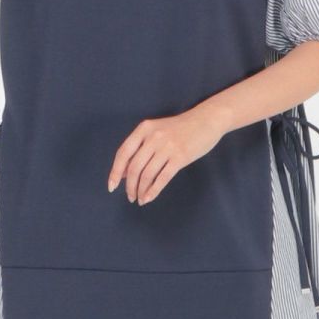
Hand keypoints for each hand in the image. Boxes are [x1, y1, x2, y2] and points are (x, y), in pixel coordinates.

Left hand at [108, 108, 226, 204]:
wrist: (207, 119)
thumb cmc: (180, 128)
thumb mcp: (156, 132)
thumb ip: (139, 149)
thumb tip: (123, 172)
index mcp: (144, 129)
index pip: (123, 153)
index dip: (115, 172)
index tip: (112, 187)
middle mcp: (153, 137)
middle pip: (134, 167)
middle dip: (130, 186)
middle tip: (130, 197)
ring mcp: (167, 147)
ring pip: (147, 175)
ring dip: (141, 190)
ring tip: (140, 199)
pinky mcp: (180, 157)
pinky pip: (162, 178)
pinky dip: (153, 191)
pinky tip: (149, 198)